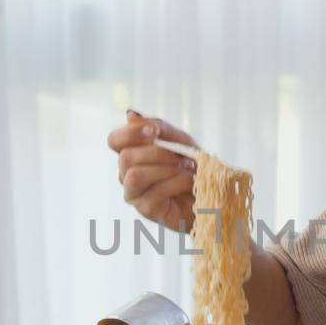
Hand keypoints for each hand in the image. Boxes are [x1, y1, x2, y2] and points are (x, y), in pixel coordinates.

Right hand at [107, 110, 198, 232]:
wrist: (211, 192)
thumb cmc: (191, 166)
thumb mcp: (179, 141)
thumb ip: (157, 127)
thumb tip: (130, 114)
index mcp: (132, 154)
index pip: (114, 140)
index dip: (130, 134)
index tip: (154, 132)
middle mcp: (127, 174)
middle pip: (126, 158)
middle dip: (157, 153)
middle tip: (180, 155)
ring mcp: (134, 194)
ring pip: (135, 176)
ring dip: (166, 169)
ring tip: (188, 168)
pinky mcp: (147, 210)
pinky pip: (154, 192)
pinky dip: (177, 183)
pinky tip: (190, 183)